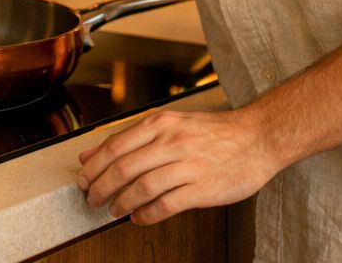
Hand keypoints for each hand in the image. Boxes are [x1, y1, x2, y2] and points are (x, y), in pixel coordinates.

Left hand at [76, 108, 280, 224]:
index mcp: (161, 123)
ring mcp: (188, 165)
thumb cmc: (214, 132)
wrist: (259, 137)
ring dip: (121, 202)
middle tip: (91, 199)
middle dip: (100, 186)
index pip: (115, 145)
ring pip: (141, 187)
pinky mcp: (203, 188)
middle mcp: (171, 141)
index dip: (94, 166)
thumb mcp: (170, 124)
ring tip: (113, 210)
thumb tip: (90, 154)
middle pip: (123, 167)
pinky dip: (146, 214)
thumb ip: (131, 138)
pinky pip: (166, 205)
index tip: (82, 179)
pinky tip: (139, 218)